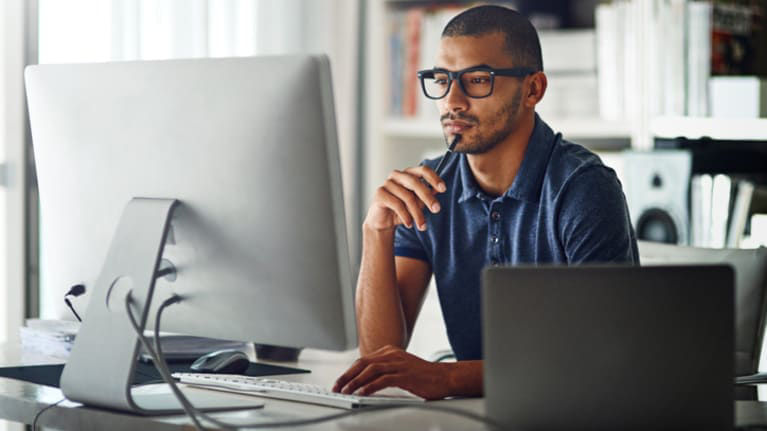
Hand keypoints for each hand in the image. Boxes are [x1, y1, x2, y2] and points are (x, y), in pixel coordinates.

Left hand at [332, 345, 452, 399]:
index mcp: (389, 352)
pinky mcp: (405, 375)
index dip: (349, 372)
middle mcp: (392, 355)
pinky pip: (383, 380)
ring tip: (345, 391)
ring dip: (355, 382)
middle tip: (336, 387)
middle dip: (346, 376)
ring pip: (370, 371)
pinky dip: (370, 387)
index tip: (339, 382)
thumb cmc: (423, 376)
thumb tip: (366, 382)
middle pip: (362, 363)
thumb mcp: (400, 369)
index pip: (363, 360)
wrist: (445, 377)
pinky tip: (362, 393)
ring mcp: (399, 364)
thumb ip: (385, 371)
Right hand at [364, 166, 445, 231]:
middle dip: (428, 197)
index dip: (434, 178)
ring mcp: (387, 183)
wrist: (383, 221)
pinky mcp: (380, 194)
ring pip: (407, 197)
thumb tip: (438, 190)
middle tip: (436, 209)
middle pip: (415, 182)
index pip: (423, 170)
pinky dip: (405, 216)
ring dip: (417, 214)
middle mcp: (397, 175)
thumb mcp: (418, 203)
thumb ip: (427, 195)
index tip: (443, 189)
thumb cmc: (402, 210)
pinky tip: (409, 224)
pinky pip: (397, 204)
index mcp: (408, 174)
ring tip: (422, 226)